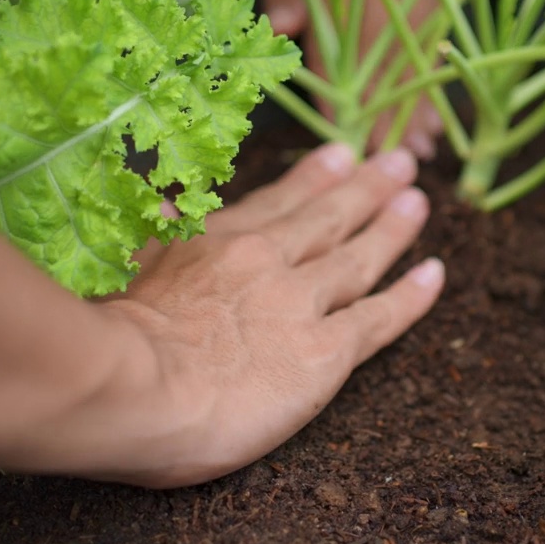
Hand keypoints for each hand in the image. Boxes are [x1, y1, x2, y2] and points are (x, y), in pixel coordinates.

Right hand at [85, 143, 443, 487]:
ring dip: (392, 227)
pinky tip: (433, 274)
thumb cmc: (111, 337)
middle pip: (328, 218)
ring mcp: (301, 303)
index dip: (313, 179)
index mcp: (216, 241)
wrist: (132, 387)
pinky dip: (410, 295)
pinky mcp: (326, 353)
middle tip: (397, 163)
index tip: (341, 156)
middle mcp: (268, 260)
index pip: (277, 203)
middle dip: (366, 189)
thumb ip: (153, 235)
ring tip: (418, 201)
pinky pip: (379, 317)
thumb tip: (170, 204)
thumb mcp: (123, 267)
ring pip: (359, 257)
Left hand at [265, 0, 447, 158]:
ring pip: (421, 56)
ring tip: (427, 150)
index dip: (341, 108)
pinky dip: (441, 68)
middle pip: (387, 69)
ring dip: (423, 104)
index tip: (345, 147)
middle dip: (389, 121)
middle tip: (391, 166)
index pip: (339, 61)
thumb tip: (283, 37)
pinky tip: (445, 95)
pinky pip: (442, 32)